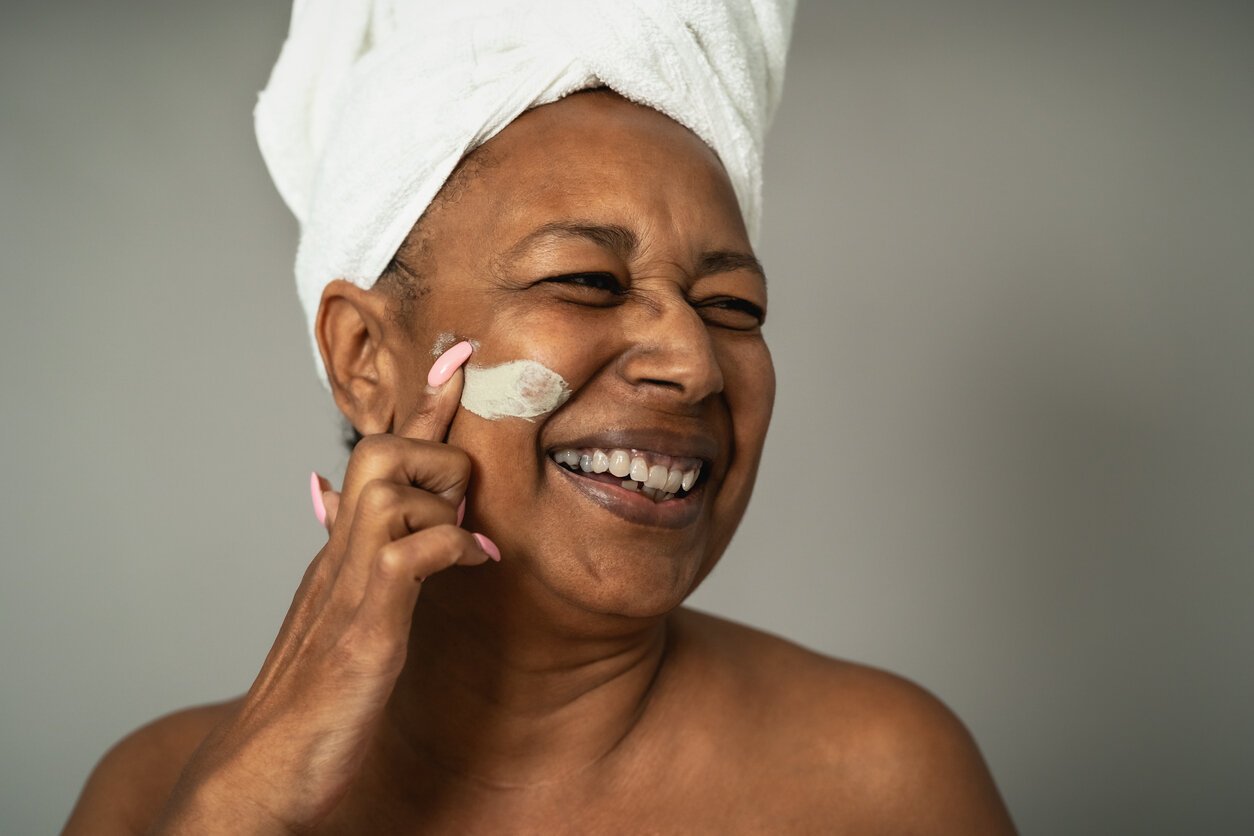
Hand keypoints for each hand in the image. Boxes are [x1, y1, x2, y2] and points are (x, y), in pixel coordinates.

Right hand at [154, 341, 494, 833]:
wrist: (260, 772)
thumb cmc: (311, 699)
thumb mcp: (342, 618)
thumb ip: (359, 565)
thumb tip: (346, 513)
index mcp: (341, 551)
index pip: (379, 458)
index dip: (420, 405)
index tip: (455, 357)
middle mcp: (339, 556)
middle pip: (380, 449)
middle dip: (437, 451)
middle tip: (462, 502)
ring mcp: (347, 588)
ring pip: (393, 486)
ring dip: (444, 498)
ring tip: (466, 541)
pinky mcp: (363, 631)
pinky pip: (411, 554)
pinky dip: (451, 545)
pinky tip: (473, 563)